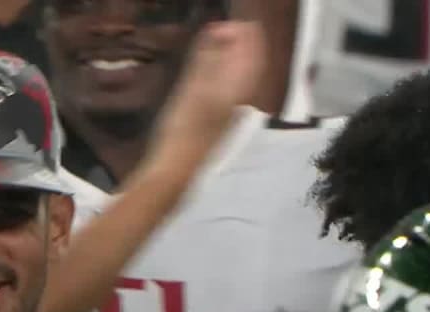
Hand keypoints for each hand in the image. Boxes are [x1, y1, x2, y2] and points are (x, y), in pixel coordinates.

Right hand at [147, 21, 266, 166]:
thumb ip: (206, 60)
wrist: (177, 170)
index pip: (252, 51)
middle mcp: (241, 99)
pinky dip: (224, 74)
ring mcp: (231, 112)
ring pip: (240, 77)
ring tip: (216, 44)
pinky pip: (231, 89)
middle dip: (238, 43)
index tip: (224, 24)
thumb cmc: (183, 130)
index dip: (242, 33)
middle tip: (220, 30)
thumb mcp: (192, 90)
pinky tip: (210, 74)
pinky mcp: (221, 121)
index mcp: (239, 90)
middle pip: (249, 63)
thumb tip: (217, 30)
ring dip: (230, 58)